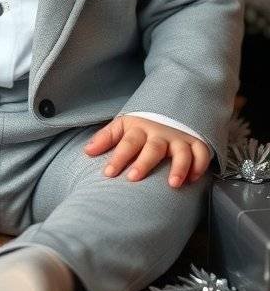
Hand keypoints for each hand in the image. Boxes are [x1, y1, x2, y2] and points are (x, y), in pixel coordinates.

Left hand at [83, 115, 211, 187]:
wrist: (172, 106)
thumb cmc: (143, 124)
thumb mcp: (123, 125)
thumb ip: (106, 137)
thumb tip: (87, 151)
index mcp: (140, 128)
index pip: (127, 142)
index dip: (118, 157)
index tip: (108, 173)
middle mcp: (160, 133)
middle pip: (152, 148)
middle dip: (144, 163)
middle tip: (133, 178)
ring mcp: (179, 138)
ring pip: (182, 152)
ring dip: (179, 167)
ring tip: (173, 185)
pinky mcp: (196, 142)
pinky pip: (202, 153)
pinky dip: (200, 165)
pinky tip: (193, 179)